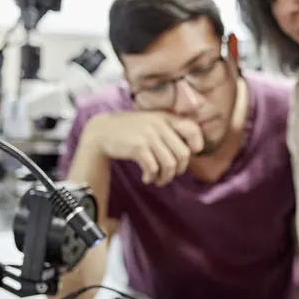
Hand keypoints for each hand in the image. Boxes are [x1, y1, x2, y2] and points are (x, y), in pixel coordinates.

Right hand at [87, 112, 203, 185]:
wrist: (102, 131)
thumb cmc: (130, 131)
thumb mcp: (151, 123)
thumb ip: (169, 131)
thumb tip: (191, 151)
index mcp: (165, 118)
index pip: (192, 128)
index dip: (196, 144)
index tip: (191, 153)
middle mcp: (159, 125)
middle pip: (183, 154)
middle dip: (179, 170)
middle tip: (169, 174)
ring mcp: (148, 135)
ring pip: (170, 164)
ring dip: (165, 178)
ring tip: (158, 180)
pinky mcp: (138, 146)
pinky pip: (153, 168)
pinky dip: (152, 177)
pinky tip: (147, 178)